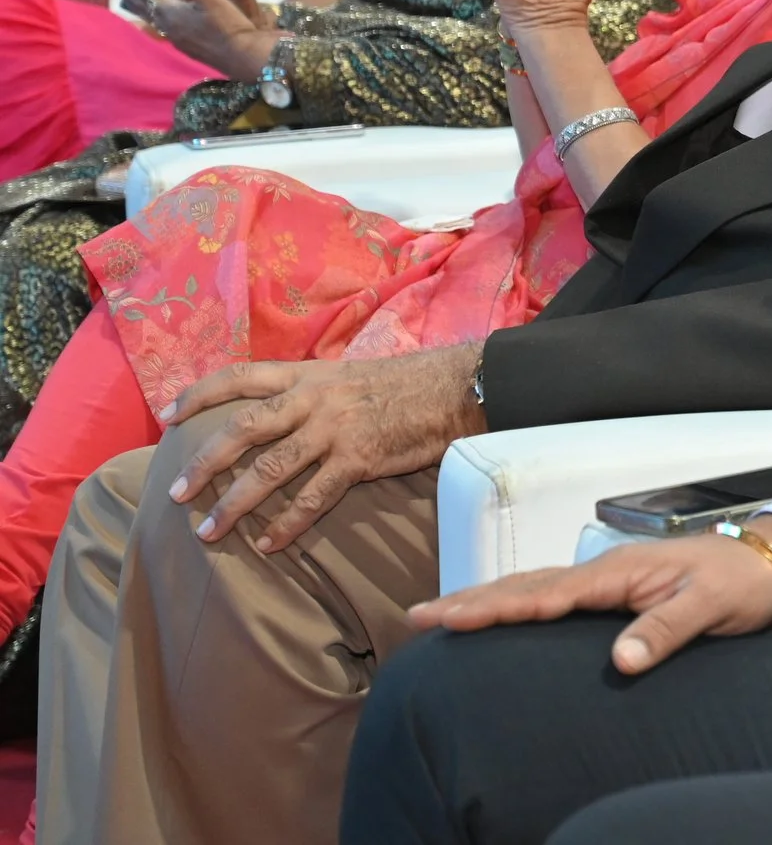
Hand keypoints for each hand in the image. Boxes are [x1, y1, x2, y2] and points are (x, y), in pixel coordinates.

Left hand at [149, 0, 280, 75]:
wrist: (243, 58)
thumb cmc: (228, 26)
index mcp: (172, 13)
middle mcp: (170, 27)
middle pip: (146, 10)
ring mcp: (178, 40)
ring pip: (153, 21)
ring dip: (142, 11)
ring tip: (131, 7)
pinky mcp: (188, 48)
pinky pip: (163, 31)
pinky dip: (155, 22)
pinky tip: (159, 25)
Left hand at [161, 343, 486, 551]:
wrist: (456, 389)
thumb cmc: (407, 384)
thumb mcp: (351, 375)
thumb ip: (315, 391)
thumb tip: (283, 411)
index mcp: (309, 374)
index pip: (241, 376)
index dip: (200, 394)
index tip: (167, 415)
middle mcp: (314, 398)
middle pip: (244, 428)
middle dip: (205, 461)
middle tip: (178, 493)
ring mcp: (336, 429)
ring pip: (270, 468)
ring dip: (234, 503)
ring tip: (207, 531)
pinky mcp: (359, 458)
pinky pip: (313, 497)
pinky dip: (286, 524)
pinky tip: (267, 544)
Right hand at [409, 523, 771, 670]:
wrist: (770, 561)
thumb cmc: (741, 582)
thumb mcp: (711, 607)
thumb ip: (666, 630)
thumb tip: (621, 661)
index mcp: (620, 572)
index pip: (545, 594)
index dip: (494, 607)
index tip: (447, 617)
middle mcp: (606, 571)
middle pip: (526, 585)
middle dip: (471, 601)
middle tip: (417, 616)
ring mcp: (610, 578)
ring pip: (536, 586)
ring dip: (488, 599)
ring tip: (441, 614)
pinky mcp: (618, 589)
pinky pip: (557, 595)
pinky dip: (520, 601)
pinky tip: (503, 615)